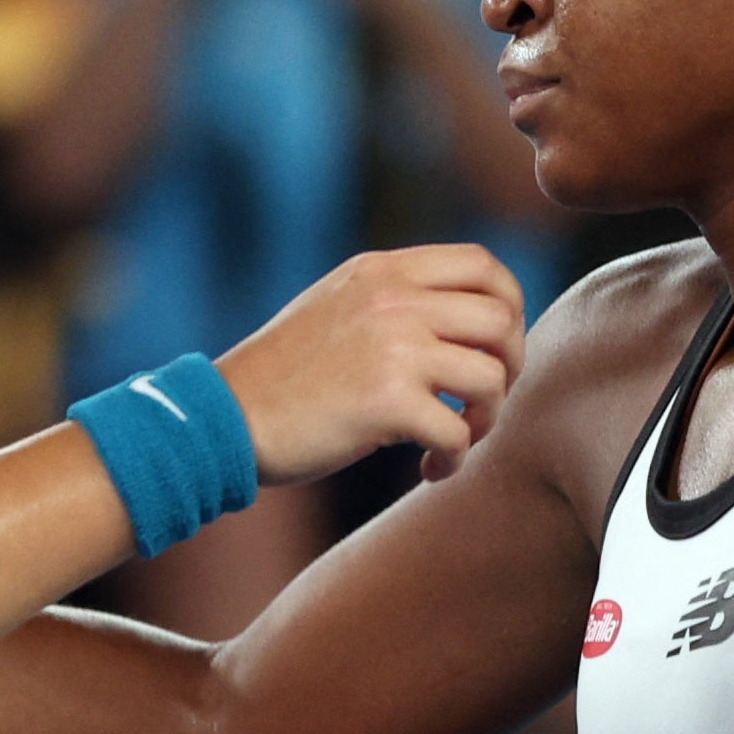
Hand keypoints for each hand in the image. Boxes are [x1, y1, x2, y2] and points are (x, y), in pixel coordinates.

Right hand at [216, 243, 526, 485]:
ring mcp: (393, 347)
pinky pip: (458, 431)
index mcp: (382, 270)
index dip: (509, 307)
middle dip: (509, 368)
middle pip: (503, 320)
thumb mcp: (336, 305)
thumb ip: (394, 297)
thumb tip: (466, 317)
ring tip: (457, 439)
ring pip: (492, 377)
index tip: (494, 348)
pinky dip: (455, 459)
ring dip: (486, 418)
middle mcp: (393, 298)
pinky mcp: (387, 402)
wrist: (224, 418)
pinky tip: (429, 468)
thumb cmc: (281, 376)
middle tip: (483, 402)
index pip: (484, 265)